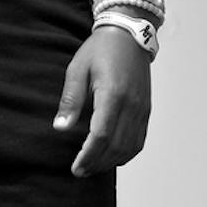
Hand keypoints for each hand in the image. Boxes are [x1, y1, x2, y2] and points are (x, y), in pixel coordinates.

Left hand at [52, 25, 151, 177]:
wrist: (129, 34)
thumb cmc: (100, 50)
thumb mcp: (78, 69)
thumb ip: (71, 100)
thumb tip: (60, 128)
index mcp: (113, 94)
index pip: (102, 135)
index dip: (88, 156)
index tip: (75, 168)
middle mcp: (131, 104)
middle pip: (117, 146)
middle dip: (97, 164)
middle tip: (80, 172)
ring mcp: (142, 108)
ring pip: (130, 147)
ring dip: (111, 162)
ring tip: (93, 167)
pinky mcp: (146, 110)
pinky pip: (139, 140)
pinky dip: (126, 154)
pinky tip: (112, 157)